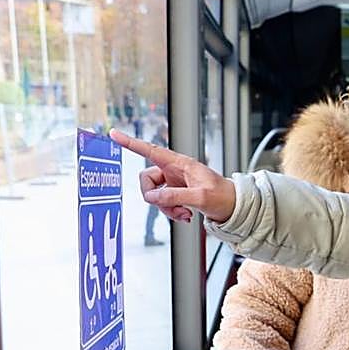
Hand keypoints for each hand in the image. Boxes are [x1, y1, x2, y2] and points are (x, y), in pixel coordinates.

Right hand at [109, 128, 236, 222]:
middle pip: (147, 180)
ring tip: (186, 214)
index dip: (131, 143)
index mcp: (180, 163)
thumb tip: (153, 198)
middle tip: (173, 209)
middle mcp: (174, 170)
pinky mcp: (176, 193)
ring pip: (154, 195)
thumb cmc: (223, 197)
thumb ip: (175, 196)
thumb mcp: (200, 197)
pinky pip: (163, 203)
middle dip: (155, 198)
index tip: (114, 134)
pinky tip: (187, 215)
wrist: (234, 207)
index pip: (151, 150)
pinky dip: (172, 212)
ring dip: (166, 208)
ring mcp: (174, 182)